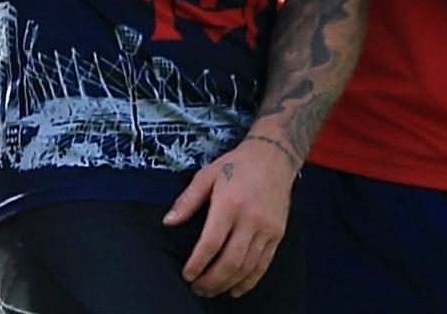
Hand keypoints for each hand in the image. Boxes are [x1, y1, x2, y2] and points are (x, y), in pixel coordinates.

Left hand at [163, 135, 297, 297]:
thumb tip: (168, 222)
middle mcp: (250, 219)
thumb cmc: (237, 164)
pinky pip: (263, 264)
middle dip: (210, 281)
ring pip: (246, 267)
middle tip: (196, 288)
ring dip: (227, 284)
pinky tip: (235, 288)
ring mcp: (267, 228)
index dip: (197, 264)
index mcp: (230, 203)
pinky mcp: (278, 233)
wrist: (274, 156)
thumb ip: (188, 200)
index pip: (211, 243)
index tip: (187, 274)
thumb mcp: (208, 174)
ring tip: (211, 290)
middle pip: (230, 261)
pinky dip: (248, 281)